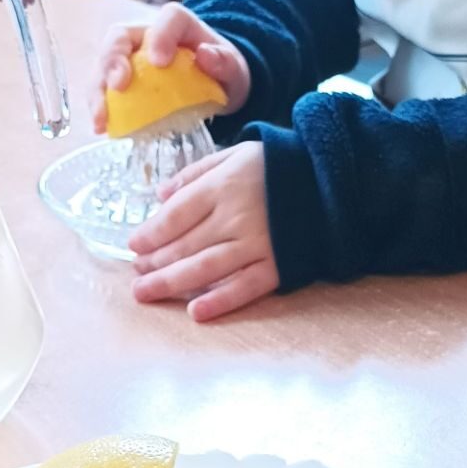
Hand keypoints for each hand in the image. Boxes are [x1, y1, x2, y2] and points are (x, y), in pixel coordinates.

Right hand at [87, 4, 251, 135]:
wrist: (214, 85)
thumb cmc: (221, 70)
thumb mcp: (235, 69)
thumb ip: (225, 61)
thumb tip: (206, 53)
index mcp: (178, 23)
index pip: (167, 19)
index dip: (159, 36)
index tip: (160, 62)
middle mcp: (146, 34)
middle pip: (119, 36)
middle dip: (113, 60)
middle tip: (117, 86)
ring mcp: (129, 57)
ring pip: (103, 63)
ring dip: (98, 90)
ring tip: (101, 118)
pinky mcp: (120, 80)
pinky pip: (103, 89)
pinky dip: (100, 107)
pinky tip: (101, 127)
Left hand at [129, 142, 278, 322]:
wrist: (331, 180)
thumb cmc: (278, 165)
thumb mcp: (235, 154)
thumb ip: (196, 173)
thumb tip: (160, 195)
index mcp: (222, 186)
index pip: (175, 215)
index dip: (151, 233)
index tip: (135, 245)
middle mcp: (235, 216)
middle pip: (184, 245)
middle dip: (155, 262)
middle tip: (137, 273)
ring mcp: (257, 244)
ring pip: (205, 268)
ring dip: (171, 283)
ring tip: (146, 292)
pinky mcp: (278, 265)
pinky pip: (244, 287)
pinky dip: (220, 301)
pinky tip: (195, 313)